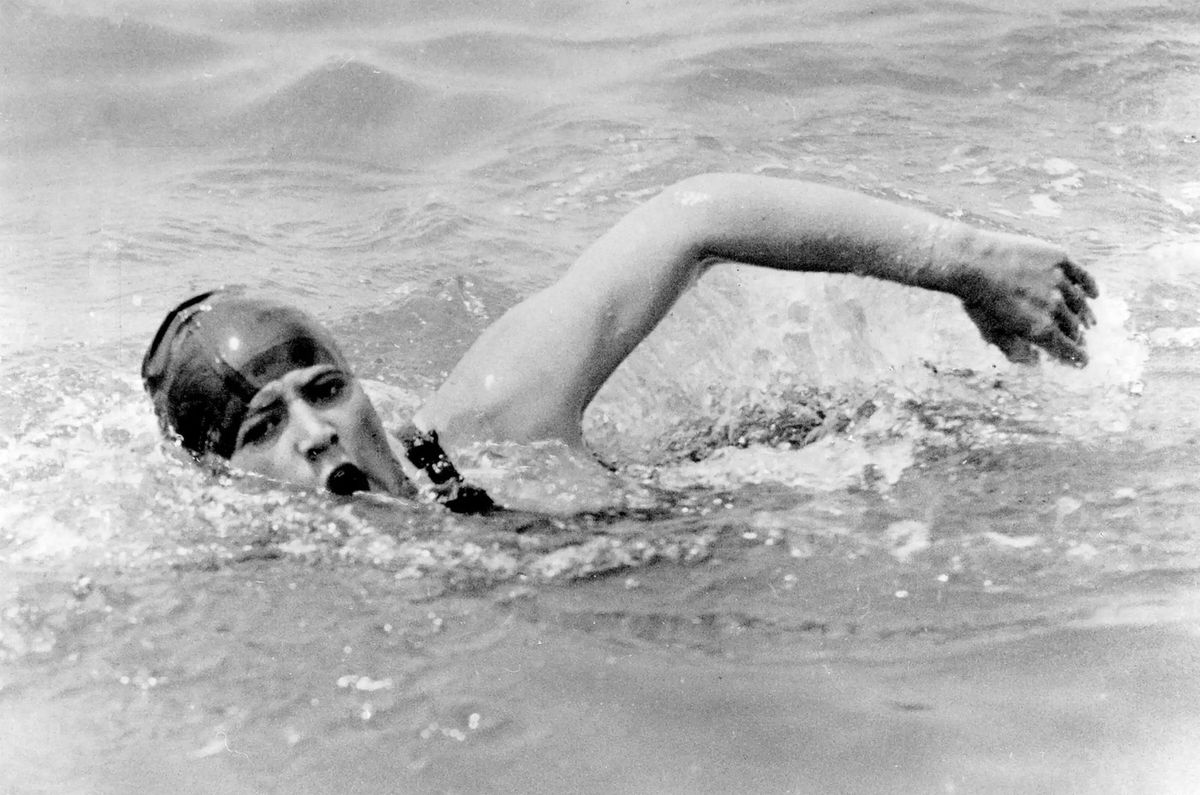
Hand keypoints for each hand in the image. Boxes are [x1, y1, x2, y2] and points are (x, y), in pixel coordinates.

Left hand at [957, 233, 1098, 365]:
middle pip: (1074, 326)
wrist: (972, 261)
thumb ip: (1013, 349)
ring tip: (1088, 322)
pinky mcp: (1058, 258)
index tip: (1083, 361)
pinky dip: (1090, 286)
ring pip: (1079, 303)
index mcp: (1040, 328)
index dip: (1077, 357)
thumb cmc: (977, 300)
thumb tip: (1034, 362)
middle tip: (1080, 339)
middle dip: (1078, 337)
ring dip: (1085, 315)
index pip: (1068, 349)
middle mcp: (1055, 306)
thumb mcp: (991, 331)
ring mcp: (1058, 280)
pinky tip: (1094, 294)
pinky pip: (1082, 274)